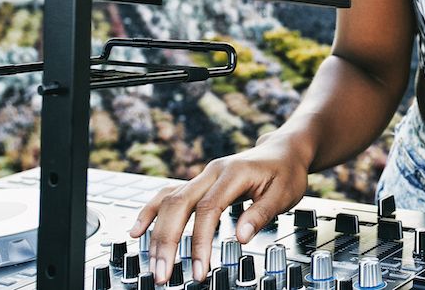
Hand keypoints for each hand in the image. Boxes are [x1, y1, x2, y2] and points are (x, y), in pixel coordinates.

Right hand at [127, 138, 309, 283]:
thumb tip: (240, 237)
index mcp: (233, 173)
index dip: (200, 241)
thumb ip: (261, 214)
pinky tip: (137, 231)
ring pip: (169, 200)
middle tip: (163, 273)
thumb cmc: (286, 172)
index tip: (199, 269)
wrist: (283, 150)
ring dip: (157, 232)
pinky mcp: (198, 183)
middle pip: (179, 204)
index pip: (208, 209)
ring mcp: (202, 176)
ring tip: (153, 263)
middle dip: (167, 241)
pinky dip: (151, 212)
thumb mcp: (285, 193)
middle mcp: (212, 172)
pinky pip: (168, 195)